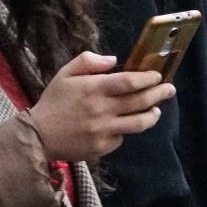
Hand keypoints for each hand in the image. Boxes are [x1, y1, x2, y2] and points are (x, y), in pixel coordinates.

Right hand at [30, 52, 172, 162]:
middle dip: (159, 93)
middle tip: (169, 89)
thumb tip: (114, 60)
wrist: (38, 136)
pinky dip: (126, 130)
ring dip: (153, 115)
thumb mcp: (64, 74)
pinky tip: (124, 124)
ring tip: (156, 110)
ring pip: (140, 123)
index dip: (148, 78)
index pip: (130, 82)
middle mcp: (102, 109)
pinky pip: (123, 137)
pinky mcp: (103, 147)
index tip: (157, 75)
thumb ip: (88, 62)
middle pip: (141, 101)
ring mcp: (104, 130)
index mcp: (93, 89)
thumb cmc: (53, 102)